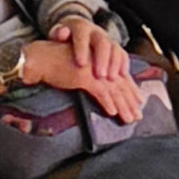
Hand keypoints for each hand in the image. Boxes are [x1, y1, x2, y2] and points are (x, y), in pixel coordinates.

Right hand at [21, 35, 143, 123]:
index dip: (131, 90)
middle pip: (121, 84)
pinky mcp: (84, 75)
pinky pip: (100, 91)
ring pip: (114, 89)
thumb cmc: (56, 65)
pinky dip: (107, 102)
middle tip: (138, 116)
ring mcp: (93, 68)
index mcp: (101, 60)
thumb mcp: (79, 71)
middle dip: (130, 101)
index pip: (120, 77)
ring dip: (123, 106)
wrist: (40, 59)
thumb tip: (102, 91)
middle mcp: (100, 62)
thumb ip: (91, 77)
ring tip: (129, 119)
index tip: (138, 102)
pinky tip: (112, 112)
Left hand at [48, 16, 130, 91]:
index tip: (81, 64)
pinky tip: (123, 76)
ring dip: (114, 64)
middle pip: (102, 43)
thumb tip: (62, 33)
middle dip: (102, 59)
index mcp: (81, 28)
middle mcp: (96, 32)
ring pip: (114, 49)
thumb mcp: (58, 34)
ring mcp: (107, 39)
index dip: (82, 49)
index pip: (82, 37)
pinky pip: (122, 54)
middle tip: (100, 75)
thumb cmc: (64, 38)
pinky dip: (123, 64)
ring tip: (111, 79)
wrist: (77, 30)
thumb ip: (58, 34)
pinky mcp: (115, 47)